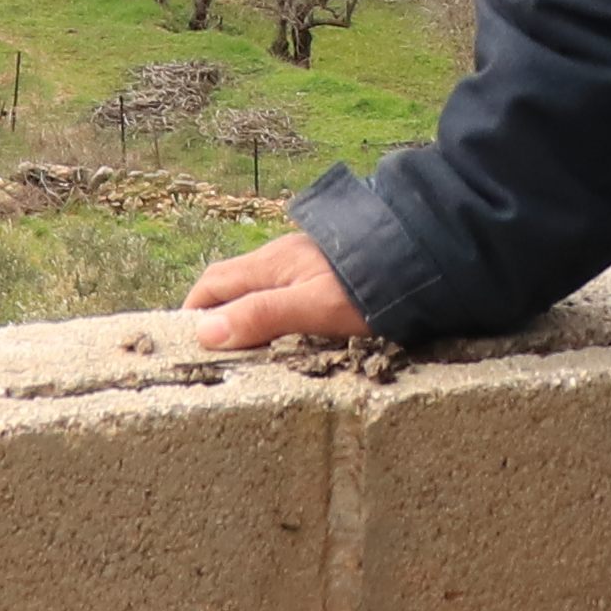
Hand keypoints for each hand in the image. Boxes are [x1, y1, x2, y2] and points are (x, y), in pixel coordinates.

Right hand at [182, 230, 371, 351]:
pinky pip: (289, 292)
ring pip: (263, 288)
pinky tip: (289, 336)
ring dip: (248, 314)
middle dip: (217, 314)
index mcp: (271, 263)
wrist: (427, 255)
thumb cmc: (371, 284)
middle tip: (212, 355)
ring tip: (247, 353)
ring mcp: (309, 263)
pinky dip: (275, 313)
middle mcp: (284, 257)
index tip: (183, 344)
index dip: (193, 312)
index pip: (213, 284)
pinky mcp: (331, 272)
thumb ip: (261, 317)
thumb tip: (204, 333)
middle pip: (235, 285)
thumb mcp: (313, 307)